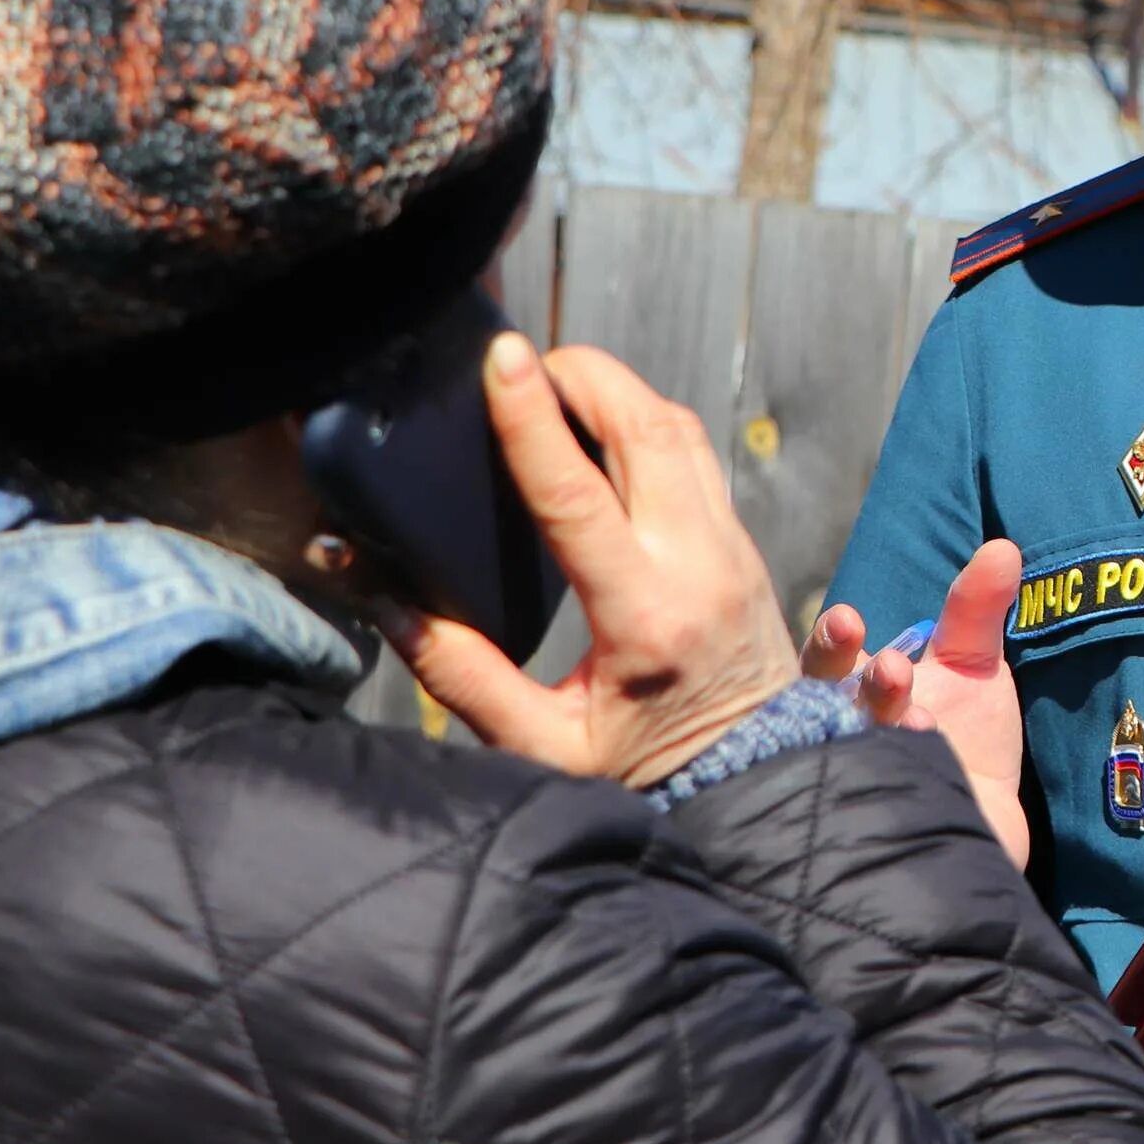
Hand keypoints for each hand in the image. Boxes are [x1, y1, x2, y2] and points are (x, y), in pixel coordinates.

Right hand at [378, 335, 798, 789]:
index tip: (503, 358)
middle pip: (648, 431)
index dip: (533, 419)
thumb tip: (386, 605)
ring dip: (621, 392)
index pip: (579, 495)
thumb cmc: (649, 771)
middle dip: (586, 376)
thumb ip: (463, 675)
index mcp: (644, 618)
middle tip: (525, 360)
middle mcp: (698, 567)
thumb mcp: (544, 747)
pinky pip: (699, 456)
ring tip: (557, 382)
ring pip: (682, 431)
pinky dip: (650, 423)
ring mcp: (731, 549)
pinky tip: (607, 424)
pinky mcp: (743, 545)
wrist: (756, 785)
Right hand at [803, 540, 1028, 866]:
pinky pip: (887, 804)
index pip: (827, 660)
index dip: (832, 640)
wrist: (990, 814)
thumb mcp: (970, 662)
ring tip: (922, 717)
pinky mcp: (889, 824)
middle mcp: (847, 734)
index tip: (849, 618)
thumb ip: (977, 607)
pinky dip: (910, 778)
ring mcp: (863, 780)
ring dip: (888, 730)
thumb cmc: (965, 731)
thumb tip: (1004, 549)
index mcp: (855, 688)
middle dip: (862, 686)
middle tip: (893, 669)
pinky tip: (934, 761)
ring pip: (857, 756)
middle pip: (830, 708)